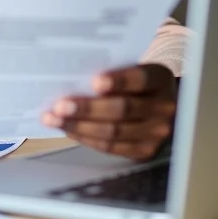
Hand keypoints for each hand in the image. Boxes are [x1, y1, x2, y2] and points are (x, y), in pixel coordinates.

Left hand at [41, 64, 176, 160]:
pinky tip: (68, 129)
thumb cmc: (134, 80)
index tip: (94, 81)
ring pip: (114, 132)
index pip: (140, 79)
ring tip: (53, 119)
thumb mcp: (131, 67)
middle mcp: (163, 108)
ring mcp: (156, 133)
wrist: (160, 102)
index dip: (118, 81)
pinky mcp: (144, 151)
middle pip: (123, 109)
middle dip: (87, 109)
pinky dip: (86, 138)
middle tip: (60, 105)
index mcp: (159, 79)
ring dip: (79, 126)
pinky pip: (111, 147)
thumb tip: (71, 77)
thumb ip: (111, 71)